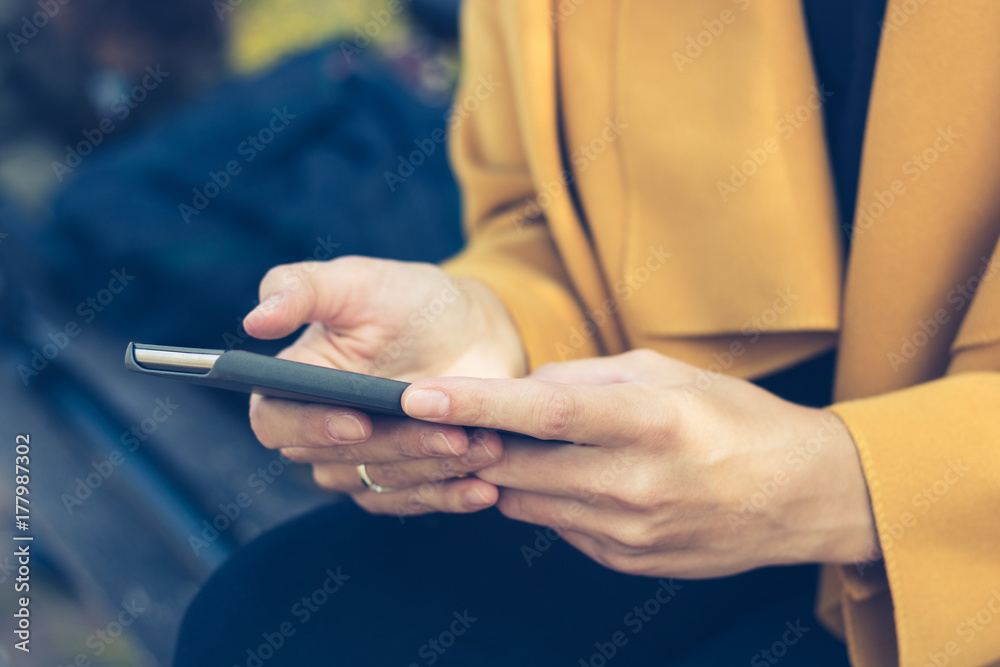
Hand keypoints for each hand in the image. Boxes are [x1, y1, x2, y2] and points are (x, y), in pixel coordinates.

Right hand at [244, 256, 524, 515]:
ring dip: (433, 470)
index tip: (356, 422)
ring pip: (382, 483)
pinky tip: (483, 487)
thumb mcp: (356, 281)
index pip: (273, 423)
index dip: (308, 428)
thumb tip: (255, 318)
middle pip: (336, 461)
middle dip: (397, 447)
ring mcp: (359, 463)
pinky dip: (450, 497)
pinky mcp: (401, 483)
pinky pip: (414, 503)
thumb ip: (301, 288)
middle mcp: (317, 433)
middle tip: (451, 433)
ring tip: (483, 447)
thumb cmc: (405, 299)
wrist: (470, 329)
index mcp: (292, 386)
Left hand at [399, 349, 877, 577]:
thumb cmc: (735, 418)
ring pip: (529, 503)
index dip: (473, 404)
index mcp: (650, 421)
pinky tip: (581, 479)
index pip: (543, 413)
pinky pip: (560, 528)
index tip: (415, 396)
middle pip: (520, 467)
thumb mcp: (667, 373)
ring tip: (523, 444)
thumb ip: (586, 379)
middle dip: (473, 444)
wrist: (802, 496)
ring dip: (510, 473)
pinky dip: (551, 500)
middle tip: (444, 420)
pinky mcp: (628, 561)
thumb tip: (520, 391)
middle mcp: (637, 483)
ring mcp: (631, 532)